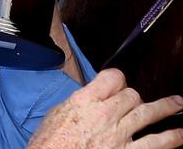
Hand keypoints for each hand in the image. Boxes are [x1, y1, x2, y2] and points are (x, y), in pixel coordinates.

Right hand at [28, 69, 182, 148]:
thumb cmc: (50, 143)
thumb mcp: (57, 114)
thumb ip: (79, 103)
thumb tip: (91, 99)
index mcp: (85, 101)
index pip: (112, 78)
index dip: (118, 78)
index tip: (119, 82)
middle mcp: (105, 114)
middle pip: (131, 95)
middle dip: (134, 96)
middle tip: (136, 101)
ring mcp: (120, 134)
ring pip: (149, 112)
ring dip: (167, 107)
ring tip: (178, 103)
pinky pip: (158, 142)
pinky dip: (173, 137)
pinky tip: (180, 134)